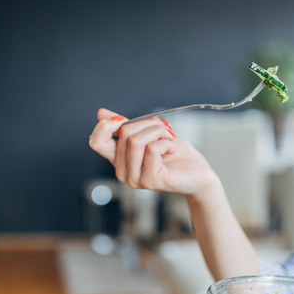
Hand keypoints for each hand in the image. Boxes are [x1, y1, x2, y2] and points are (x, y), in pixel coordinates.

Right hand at [89, 108, 219, 195]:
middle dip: (149, 124)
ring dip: (158, 132)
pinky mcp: (150, 181)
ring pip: (137, 141)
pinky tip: (171, 151)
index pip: (96, 142)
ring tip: (169, 140)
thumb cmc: (175, 154)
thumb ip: (126, 125)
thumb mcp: (149, 133)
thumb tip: (102, 112)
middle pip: (124, 134)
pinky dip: (166, 143)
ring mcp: (135, 179)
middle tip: (164, 130)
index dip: (106, 125)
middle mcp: (123, 172)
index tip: (124, 119)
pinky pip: (152, 150)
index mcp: (119, 159)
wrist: (197, 172)